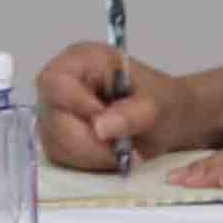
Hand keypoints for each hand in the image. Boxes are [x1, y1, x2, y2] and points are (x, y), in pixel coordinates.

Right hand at [35, 42, 173, 172]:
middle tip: (123, 147)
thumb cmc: (162, 100)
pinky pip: (63, 157)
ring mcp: (54, 111)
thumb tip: (99, 127)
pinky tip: (111, 154)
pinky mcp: (56, 136)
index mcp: (82, 59)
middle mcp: (60, 84)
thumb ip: (132, 113)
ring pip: (56, 143)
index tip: (106, 124)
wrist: (169, 119)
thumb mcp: (158, 103)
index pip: (56, 82)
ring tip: (122, 149)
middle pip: (53, 118)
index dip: (77, 106)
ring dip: (92, 155)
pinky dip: (89, 162)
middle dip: (89, 141)